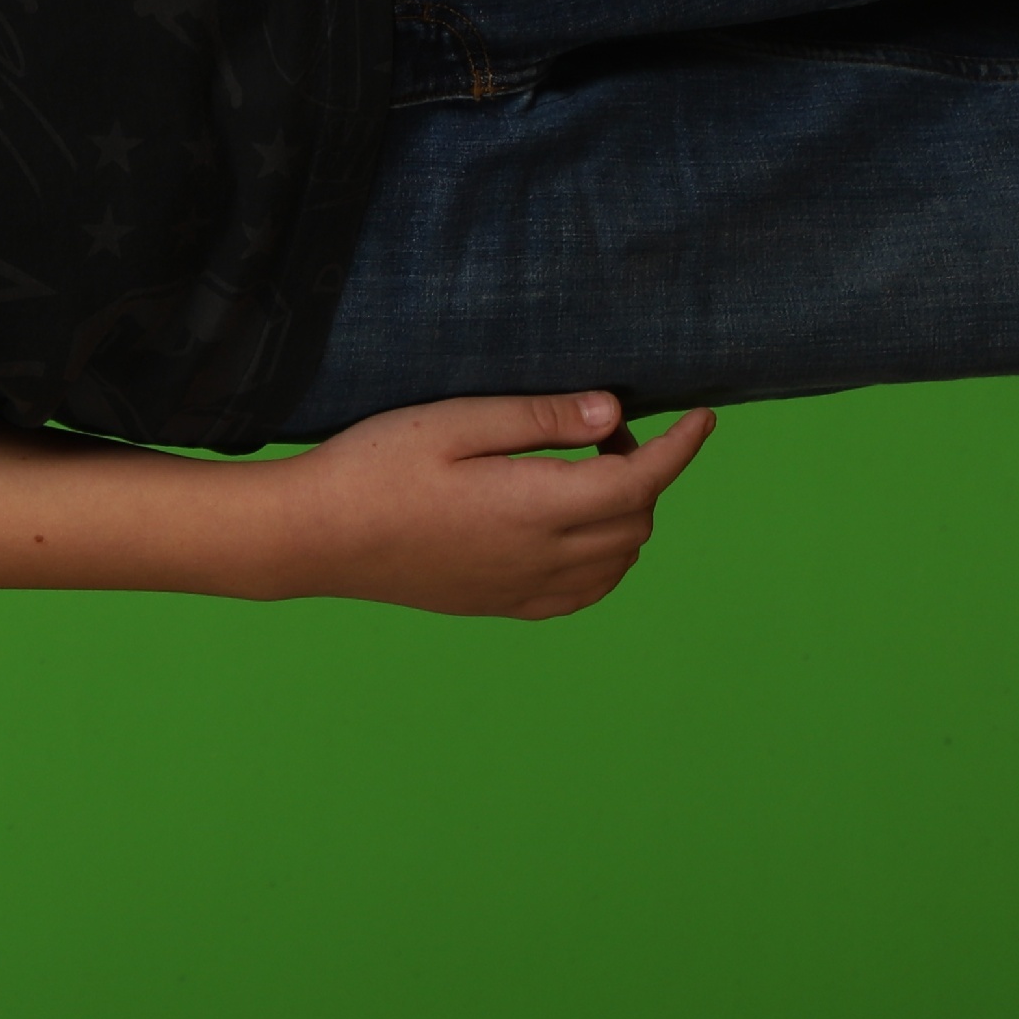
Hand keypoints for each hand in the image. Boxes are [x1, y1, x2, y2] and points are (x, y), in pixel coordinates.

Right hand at [269, 391, 716, 617]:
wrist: (314, 537)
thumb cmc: (373, 468)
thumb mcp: (453, 421)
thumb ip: (538, 419)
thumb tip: (613, 413)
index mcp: (535, 506)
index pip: (641, 481)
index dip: (681, 448)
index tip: (703, 418)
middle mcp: (542, 557)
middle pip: (636, 522)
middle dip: (644, 473)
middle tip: (600, 430)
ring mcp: (523, 588)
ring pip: (618, 561)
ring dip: (626, 516)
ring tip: (582, 473)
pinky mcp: (501, 604)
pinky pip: (584, 592)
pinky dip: (604, 560)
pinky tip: (570, 529)